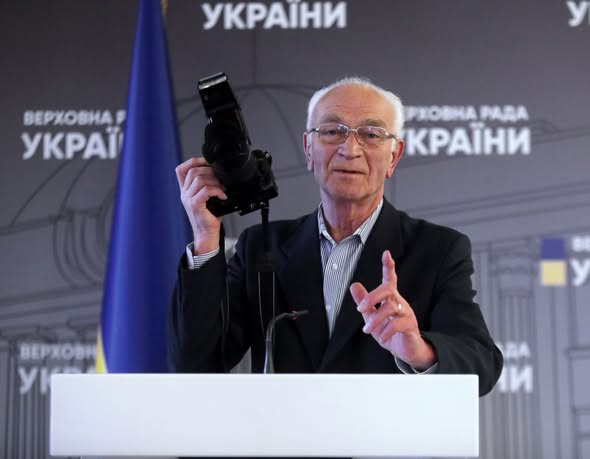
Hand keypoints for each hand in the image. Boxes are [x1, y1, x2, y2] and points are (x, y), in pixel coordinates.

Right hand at [175, 157, 225, 253]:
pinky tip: (222, 196)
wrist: (207, 234)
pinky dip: (217, 190)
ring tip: (222, 189)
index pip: (182, 169)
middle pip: (193, 171)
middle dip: (210, 171)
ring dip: (215, 182)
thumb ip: (209, 185)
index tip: (208, 162)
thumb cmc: (210, 217)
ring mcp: (187, 198)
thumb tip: (220, 173)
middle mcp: (184, 193)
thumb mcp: (209, 197)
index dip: (194, 161)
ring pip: (199, 179)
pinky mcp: (194, 204)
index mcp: (186, 190)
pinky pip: (206, 190)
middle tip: (221, 180)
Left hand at [350, 250, 435, 369]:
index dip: (388, 266)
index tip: (386, 253)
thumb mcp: (372, 316)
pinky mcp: (410, 325)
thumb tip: (354, 285)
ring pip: (390, 307)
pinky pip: (397, 324)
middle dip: (372, 297)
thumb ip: (364, 302)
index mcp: (391, 298)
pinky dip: (386, 331)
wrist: (405, 351)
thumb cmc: (389, 331)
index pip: (390, 279)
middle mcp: (400, 301)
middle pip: (387, 289)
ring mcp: (407, 312)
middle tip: (359, 309)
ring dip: (375, 319)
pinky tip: (382, 337)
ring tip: (367, 330)